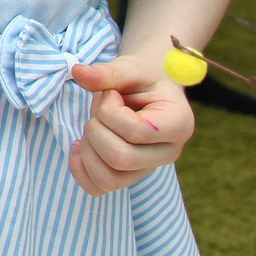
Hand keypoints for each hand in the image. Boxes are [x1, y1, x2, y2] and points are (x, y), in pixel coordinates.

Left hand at [66, 55, 193, 194]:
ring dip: (88, 151)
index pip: (136, 132)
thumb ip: (107, 72)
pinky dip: (80, 169)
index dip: (110, 112)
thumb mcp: (130, 68)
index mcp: (178, 124)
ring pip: (109, 179)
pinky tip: (79, 145)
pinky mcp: (128, 175)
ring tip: (91, 128)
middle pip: (121, 158)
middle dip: (97, 131)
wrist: (149, 88)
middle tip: (98, 112)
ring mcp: (148, 168)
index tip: (109, 94)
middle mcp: (168, 153)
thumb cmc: (143, 78)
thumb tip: (78, 71)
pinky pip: (98, 187)